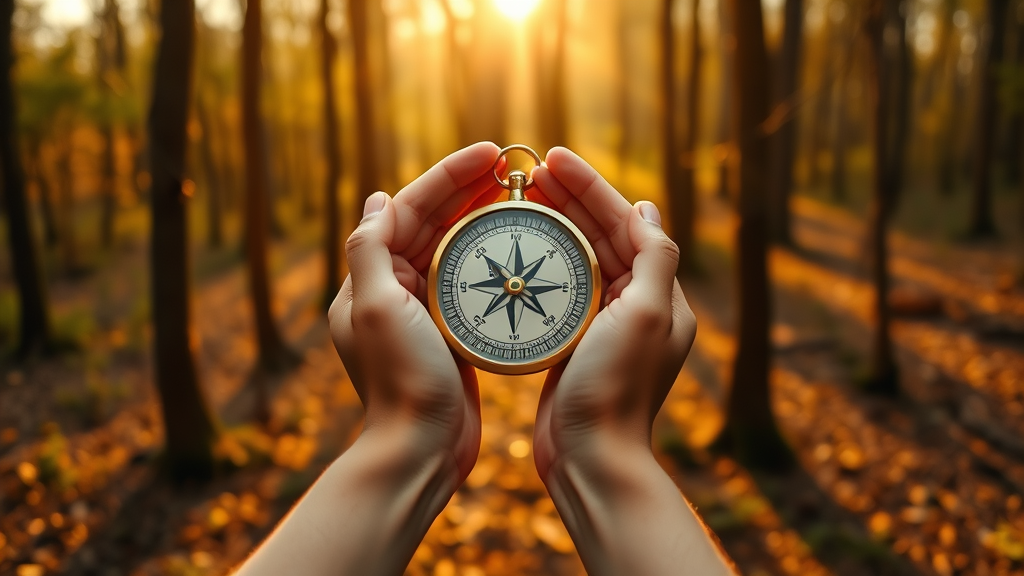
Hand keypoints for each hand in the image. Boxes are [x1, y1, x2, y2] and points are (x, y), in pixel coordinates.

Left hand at [328, 141, 503, 479]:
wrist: (422, 450)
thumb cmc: (402, 381)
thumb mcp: (376, 309)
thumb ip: (370, 251)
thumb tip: (377, 199)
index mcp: (371, 280)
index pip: (406, 209)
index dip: (446, 176)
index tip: (488, 154)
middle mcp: (392, 291)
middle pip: (431, 224)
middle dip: (467, 190)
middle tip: (512, 166)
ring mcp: (421, 313)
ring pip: (452, 250)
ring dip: (481, 219)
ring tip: (519, 195)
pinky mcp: (449, 334)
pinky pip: (468, 282)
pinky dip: (490, 258)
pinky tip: (519, 245)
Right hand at [531, 147, 695, 478]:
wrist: (590, 458)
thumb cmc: (615, 389)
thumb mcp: (647, 316)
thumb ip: (655, 259)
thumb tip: (647, 208)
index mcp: (658, 296)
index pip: (626, 224)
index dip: (591, 187)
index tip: (554, 158)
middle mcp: (635, 307)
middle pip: (600, 237)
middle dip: (567, 200)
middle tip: (528, 172)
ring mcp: (603, 327)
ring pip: (577, 262)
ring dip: (551, 228)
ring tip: (517, 199)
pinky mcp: (573, 345)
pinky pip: (559, 292)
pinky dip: (540, 266)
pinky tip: (513, 251)